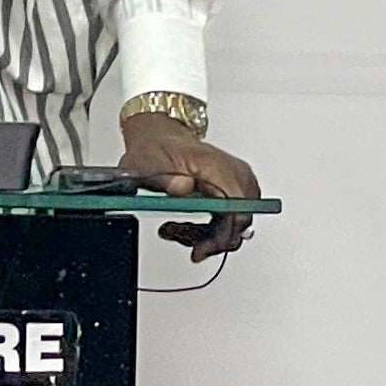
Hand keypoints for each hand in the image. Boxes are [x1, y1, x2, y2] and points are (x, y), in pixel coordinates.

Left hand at [120, 109, 260, 256]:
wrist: (158, 137)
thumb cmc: (154, 147)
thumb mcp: (145, 163)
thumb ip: (164, 179)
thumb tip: (184, 188)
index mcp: (216, 164)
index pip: (237, 207)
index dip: (223, 233)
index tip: (203, 247)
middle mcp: (234, 173)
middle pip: (240, 219)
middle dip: (213, 240)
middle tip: (188, 247)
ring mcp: (236, 181)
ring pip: (235, 223)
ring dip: (207, 235)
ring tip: (175, 231)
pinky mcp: (232, 189)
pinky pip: (229, 218)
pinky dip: (210, 228)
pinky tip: (187, 228)